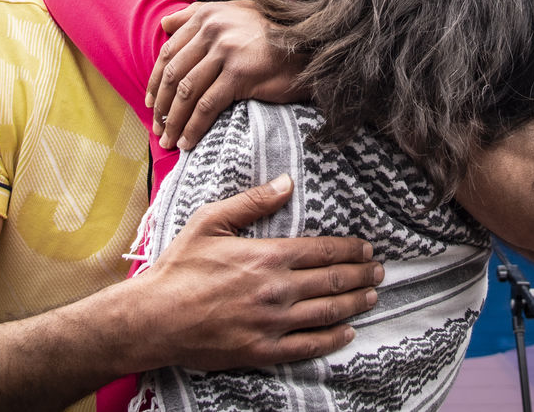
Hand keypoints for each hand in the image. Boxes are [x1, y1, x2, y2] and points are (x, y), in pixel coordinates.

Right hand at [135, 174, 382, 369]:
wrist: (155, 318)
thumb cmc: (180, 267)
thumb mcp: (210, 222)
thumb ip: (252, 202)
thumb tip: (287, 183)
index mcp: (267, 256)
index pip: (322, 251)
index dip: (350, 249)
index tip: (366, 248)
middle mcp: (277, 290)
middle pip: (333, 281)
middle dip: (362, 274)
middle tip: (379, 270)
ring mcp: (273, 323)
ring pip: (328, 312)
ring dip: (355, 303)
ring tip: (372, 295)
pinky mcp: (264, 350)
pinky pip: (309, 345)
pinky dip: (334, 338)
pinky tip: (348, 331)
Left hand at [146, 1, 306, 149]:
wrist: (310, 45)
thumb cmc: (272, 32)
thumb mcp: (234, 13)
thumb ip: (197, 15)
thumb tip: (163, 26)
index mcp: (206, 16)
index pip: (169, 53)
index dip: (154, 82)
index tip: (150, 103)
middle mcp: (212, 30)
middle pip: (173, 74)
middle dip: (160, 106)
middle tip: (156, 128)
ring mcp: (226, 52)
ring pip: (186, 92)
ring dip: (173, 121)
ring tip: (169, 140)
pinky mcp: (240, 74)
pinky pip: (207, 106)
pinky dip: (194, 127)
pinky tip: (188, 142)